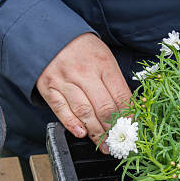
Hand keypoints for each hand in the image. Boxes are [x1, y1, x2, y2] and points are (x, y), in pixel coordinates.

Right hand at [36, 33, 131, 152]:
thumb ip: (115, 83)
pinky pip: (61, 109)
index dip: (128, 116)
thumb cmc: (83, 49)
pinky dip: (71, 123)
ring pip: (84, 111)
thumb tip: (130, 109)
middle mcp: (84, 73)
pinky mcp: (49, 88)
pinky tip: (81, 133)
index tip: (131, 129)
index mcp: (104, 65)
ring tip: (104, 145)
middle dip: (113, 129)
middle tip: (118, 143)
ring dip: (96, 132)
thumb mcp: (105, 58)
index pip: (121, 96)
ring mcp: (65, 81)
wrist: (48, 34)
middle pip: (104, 107)